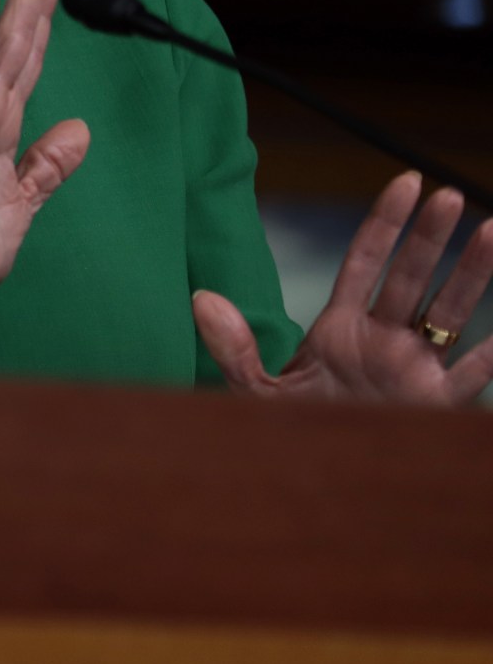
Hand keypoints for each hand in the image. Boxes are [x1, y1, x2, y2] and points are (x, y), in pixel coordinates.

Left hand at [197, 171, 492, 405]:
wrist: (312, 480)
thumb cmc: (286, 432)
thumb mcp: (254, 389)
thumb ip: (233, 346)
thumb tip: (201, 298)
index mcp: (341, 329)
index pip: (366, 262)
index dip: (386, 223)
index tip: (406, 182)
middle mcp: (383, 340)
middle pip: (411, 277)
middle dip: (430, 237)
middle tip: (448, 195)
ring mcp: (412, 368)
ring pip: (450, 312)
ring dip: (472, 273)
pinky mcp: (433, 403)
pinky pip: (473, 373)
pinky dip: (492, 352)